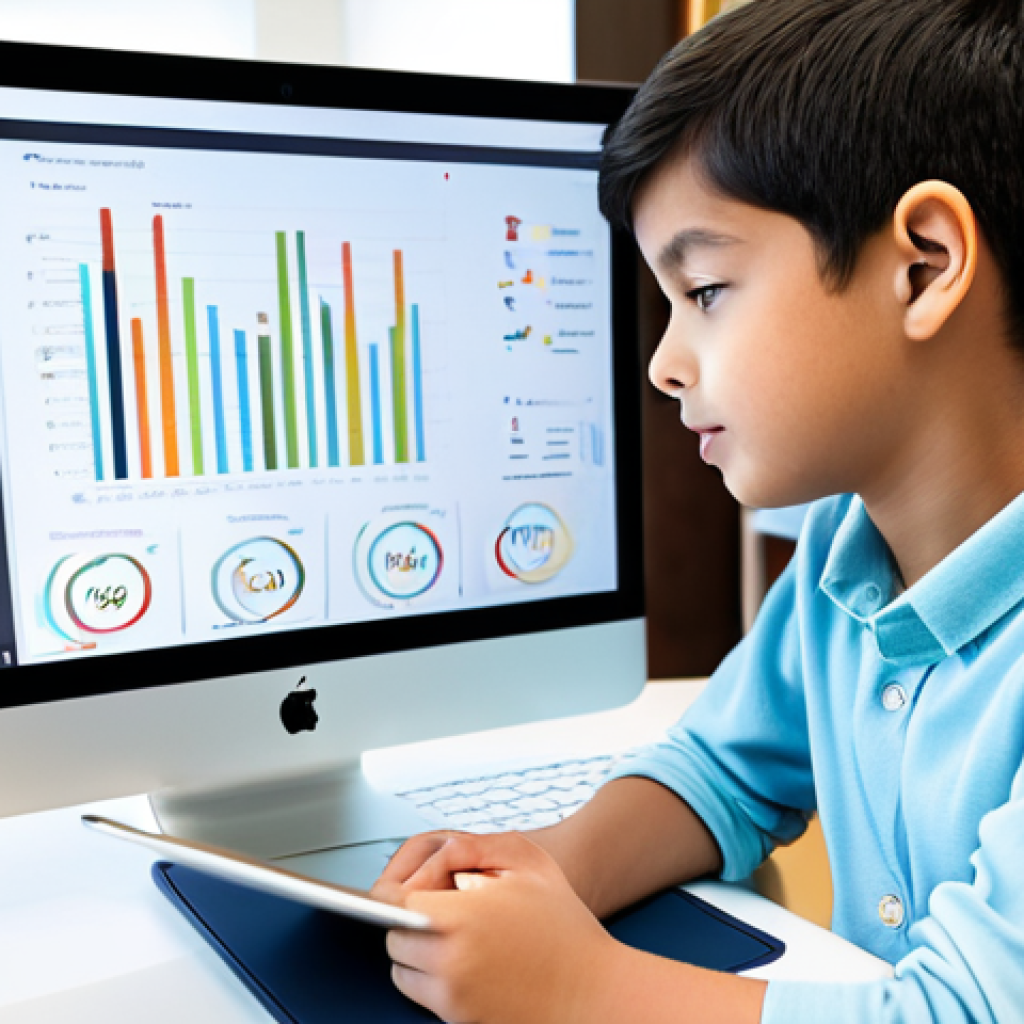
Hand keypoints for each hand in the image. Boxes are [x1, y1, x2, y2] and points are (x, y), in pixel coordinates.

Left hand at [372, 831, 627, 1023]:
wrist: (593, 990)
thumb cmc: (564, 925)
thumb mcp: (526, 860)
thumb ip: (472, 845)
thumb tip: (435, 856)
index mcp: (460, 918)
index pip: (395, 902)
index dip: (400, 890)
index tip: (410, 887)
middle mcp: (448, 962)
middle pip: (394, 936)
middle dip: (409, 920)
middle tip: (440, 907)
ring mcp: (452, 996)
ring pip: (401, 970)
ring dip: (415, 950)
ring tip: (452, 934)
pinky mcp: (458, 1019)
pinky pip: (423, 994)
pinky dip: (431, 976)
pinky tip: (465, 958)